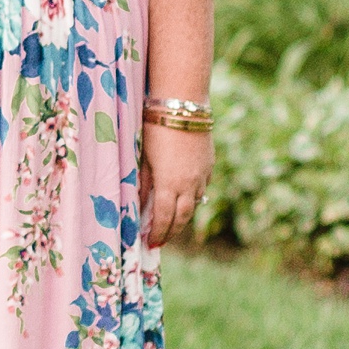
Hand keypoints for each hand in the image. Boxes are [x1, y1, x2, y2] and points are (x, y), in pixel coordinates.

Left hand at [140, 125, 211, 249]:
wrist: (183, 105)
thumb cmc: (156, 128)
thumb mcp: (144, 157)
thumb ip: (143, 183)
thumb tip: (139, 204)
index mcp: (170, 184)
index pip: (164, 218)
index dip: (158, 233)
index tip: (150, 243)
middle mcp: (190, 184)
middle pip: (183, 217)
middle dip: (172, 231)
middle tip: (161, 240)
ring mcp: (203, 174)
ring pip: (195, 204)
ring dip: (183, 216)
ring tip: (172, 223)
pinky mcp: (209, 164)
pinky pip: (202, 188)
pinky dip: (193, 198)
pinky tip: (185, 198)